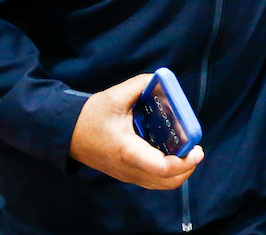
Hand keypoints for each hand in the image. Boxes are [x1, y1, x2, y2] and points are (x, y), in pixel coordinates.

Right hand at [69, 74, 203, 189]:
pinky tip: (170, 152)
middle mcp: (129, 169)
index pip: (163, 167)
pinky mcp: (126, 174)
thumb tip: (162, 80)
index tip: (198, 149)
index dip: (185, 162)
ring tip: (186, 150)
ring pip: (162, 185)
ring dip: (179, 171)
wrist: (67, 133)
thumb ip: (140, 84)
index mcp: (128, 151)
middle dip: (187, 167)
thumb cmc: (90, 116)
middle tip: (195, 149)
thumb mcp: (115, 96)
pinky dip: (168, 172)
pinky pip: (153, 180)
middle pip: (168, 182)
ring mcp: (127, 175)